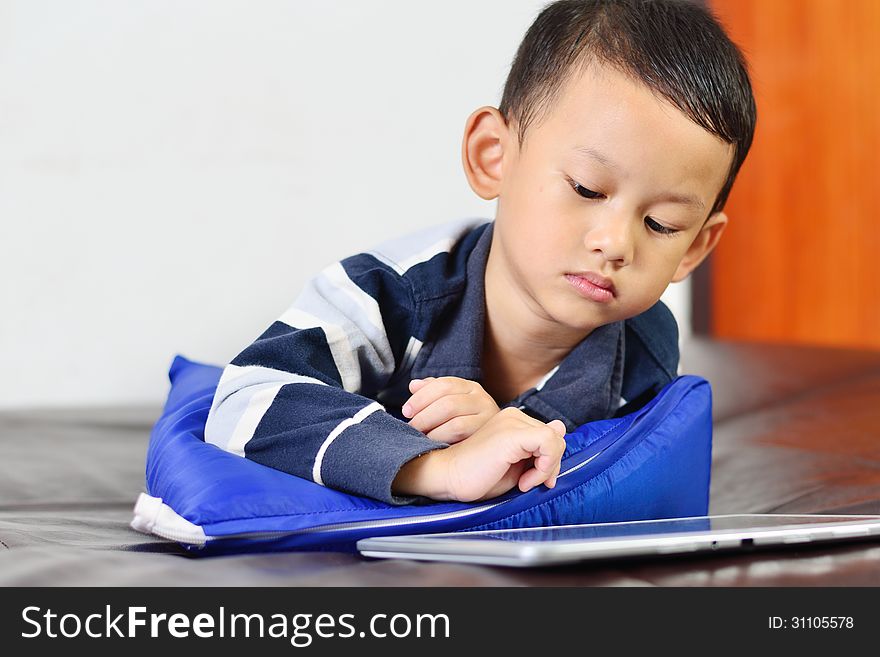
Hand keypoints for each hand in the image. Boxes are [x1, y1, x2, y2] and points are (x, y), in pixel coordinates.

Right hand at [393, 407, 566, 501]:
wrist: (448, 478)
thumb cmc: (477, 475)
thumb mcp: (517, 465)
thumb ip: (539, 449)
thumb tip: (560, 427)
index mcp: (512, 421)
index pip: (550, 435)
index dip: (549, 461)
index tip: (534, 480)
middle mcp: (513, 416)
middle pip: (555, 437)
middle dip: (550, 465)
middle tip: (530, 483)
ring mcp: (512, 422)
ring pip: (555, 439)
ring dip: (546, 468)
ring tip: (524, 482)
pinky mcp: (512, 433)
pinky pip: (548, 442)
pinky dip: (544, 467)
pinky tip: (524, 480)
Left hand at [402, 376, 499, 443]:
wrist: (493, 445)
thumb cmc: (463, 423)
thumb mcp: (448, 403)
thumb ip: (431, 393)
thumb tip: (413, 386)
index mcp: (470, 388)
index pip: (443, 385)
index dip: (421, 397)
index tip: (406, 411)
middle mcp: (482, 399)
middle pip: (448, 404)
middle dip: (424, 417)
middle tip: (412, 427)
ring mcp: (488, 419)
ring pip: (455, 423)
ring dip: (433, 431)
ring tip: (421, 437)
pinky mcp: (487, 438)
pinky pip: (462, 438)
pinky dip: (443, 439)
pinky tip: (434, 444)